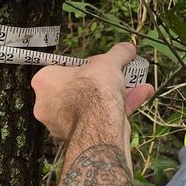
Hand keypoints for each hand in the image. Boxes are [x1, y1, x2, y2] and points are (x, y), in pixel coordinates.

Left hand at [30, 42, 155, 142]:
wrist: (101, 126)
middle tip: (119, 74)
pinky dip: (120, 108)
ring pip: (92, 105)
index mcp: (44, 82)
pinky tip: (141, 95)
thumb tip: (128, 47)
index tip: (99, 64)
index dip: (83, 65)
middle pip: (79, 88)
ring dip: (117, 93)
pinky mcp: (80, 137)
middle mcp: (48, 105)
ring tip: (137, 84)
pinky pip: (100, 118)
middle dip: (104, 81)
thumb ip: (118, 53)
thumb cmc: (93, 91)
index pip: (61, 68)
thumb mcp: (108, 63)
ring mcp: (62, 124)